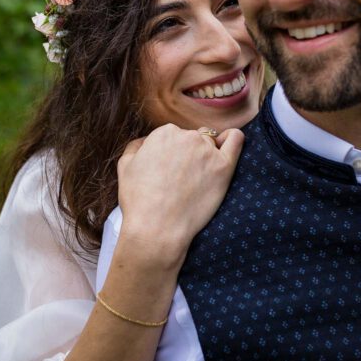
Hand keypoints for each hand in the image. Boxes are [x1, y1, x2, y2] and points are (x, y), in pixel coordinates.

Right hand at [115, 124, 243, 267]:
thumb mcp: (125, 166)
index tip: (170, 172)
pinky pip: (236, 140)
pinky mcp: (224, 166)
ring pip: (211, 142)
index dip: (171, 154)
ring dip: (206, 155)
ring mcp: (207, 150)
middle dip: (188, 154)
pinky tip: (227, 148)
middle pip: (193, 138)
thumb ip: (136, 145)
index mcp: (164, 133)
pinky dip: (232, 140)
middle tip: (183, 179)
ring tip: (199, 178)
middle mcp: (187, 136)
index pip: (174, 135)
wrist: (157, 227)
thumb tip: (146, 141)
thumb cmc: (139, 201)